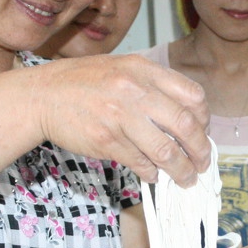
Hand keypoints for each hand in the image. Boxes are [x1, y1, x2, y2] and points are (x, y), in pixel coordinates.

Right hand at [35, 54, 209, 184]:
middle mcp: (135, 90)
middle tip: (202, 163)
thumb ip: (154, 86)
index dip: (204, 119)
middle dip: (200, 150)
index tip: (202, 133)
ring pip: (166, 150)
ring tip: (185, 178)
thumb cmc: (84, 82)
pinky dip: (152, 173)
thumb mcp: (122, 69)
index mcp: (144, 70)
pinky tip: (153, 175)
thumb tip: (186, 118)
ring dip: (181, 170)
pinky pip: (140, 162)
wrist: (43, 95)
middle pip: (185, 125)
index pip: (192, 95)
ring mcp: (120, 116)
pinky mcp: (106, 140)